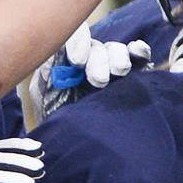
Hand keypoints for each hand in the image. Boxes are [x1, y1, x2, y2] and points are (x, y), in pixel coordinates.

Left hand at [29, 25, 150, 120]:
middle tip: (99, 80)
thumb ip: (46, 75)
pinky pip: (137, 58)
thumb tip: (52, 60)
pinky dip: (139, 53)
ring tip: (119, 72)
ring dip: (118, 58)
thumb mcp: (43, 95)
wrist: (75, 142)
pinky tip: (138, 52)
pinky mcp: (130, 77)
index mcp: (65, 59)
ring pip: (116, 51)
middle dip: (98, 60)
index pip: (72, 40)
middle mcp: (88, 59)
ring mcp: (110, 66)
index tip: (77, 62)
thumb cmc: (57, 117)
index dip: (77, 43)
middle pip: (96, 47)